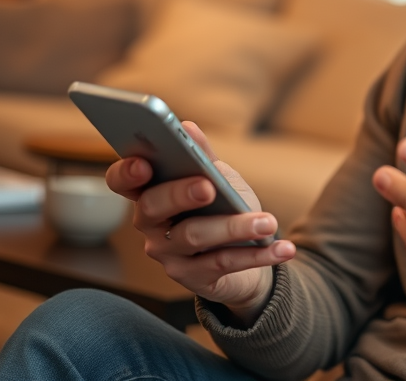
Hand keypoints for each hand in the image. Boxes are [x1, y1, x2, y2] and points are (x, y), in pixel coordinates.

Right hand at [106, 120, 295, 324]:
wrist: (247, 254)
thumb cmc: (223, 207)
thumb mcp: (217, 178)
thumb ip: (202, 157)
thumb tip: (187, 127)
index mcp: (150, 191)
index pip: (122, 181)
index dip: (126, 172)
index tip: (144, 164)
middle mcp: (150, 225)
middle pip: (154, 207)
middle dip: (181, 193)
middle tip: (208, 186)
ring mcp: (168, 254)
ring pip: (195, 236)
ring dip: (235, 227)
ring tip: (267, 222)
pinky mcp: (193, 278)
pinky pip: (224, 263)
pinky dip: (258, 255)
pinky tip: (283, 249)